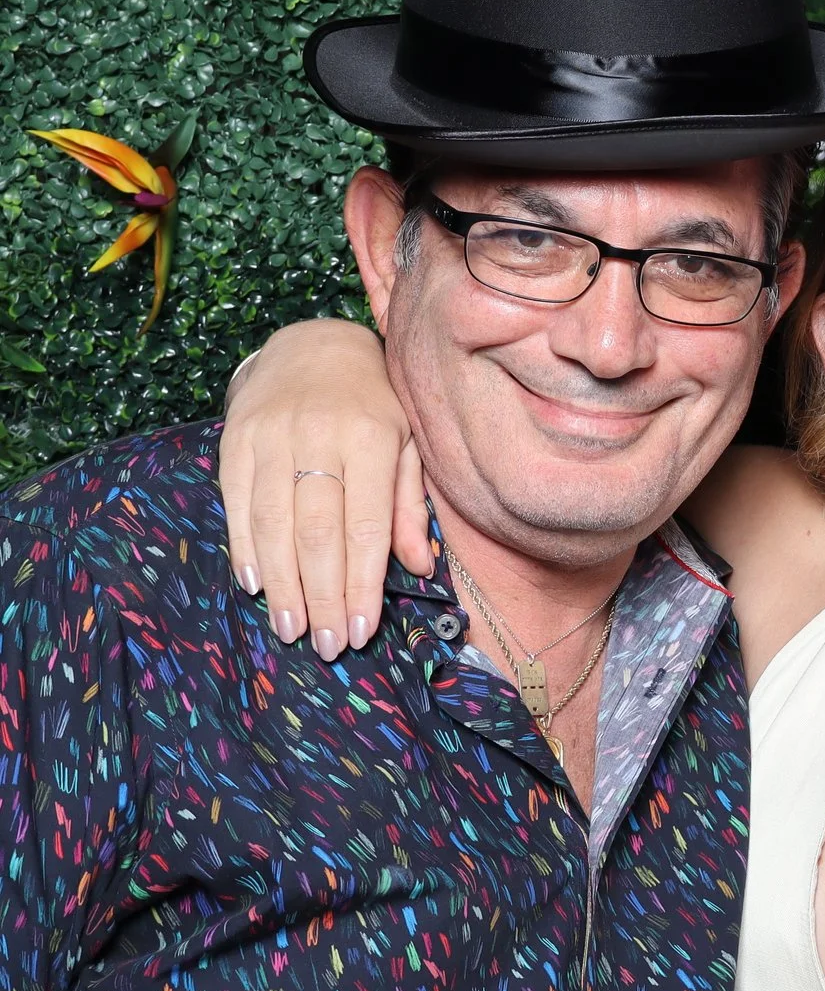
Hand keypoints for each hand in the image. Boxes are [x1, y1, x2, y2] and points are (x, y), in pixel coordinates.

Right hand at [219, 319, 427, 658]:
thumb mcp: (408, 443)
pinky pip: (237, 503)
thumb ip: (411, 504)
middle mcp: (320, 435)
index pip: (367, 525)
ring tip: (291, 629)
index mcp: (373, 437)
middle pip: (318, 531)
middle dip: (322, 596)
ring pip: (273, 523)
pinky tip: (255, 586)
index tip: (363, 630)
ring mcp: (271, 435)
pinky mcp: (235, 439)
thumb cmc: (375, 404)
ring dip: (282, 585)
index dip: (363, 583)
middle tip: (327, 645)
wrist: (312, 345)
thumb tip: (422, 565)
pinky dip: (245, 549)